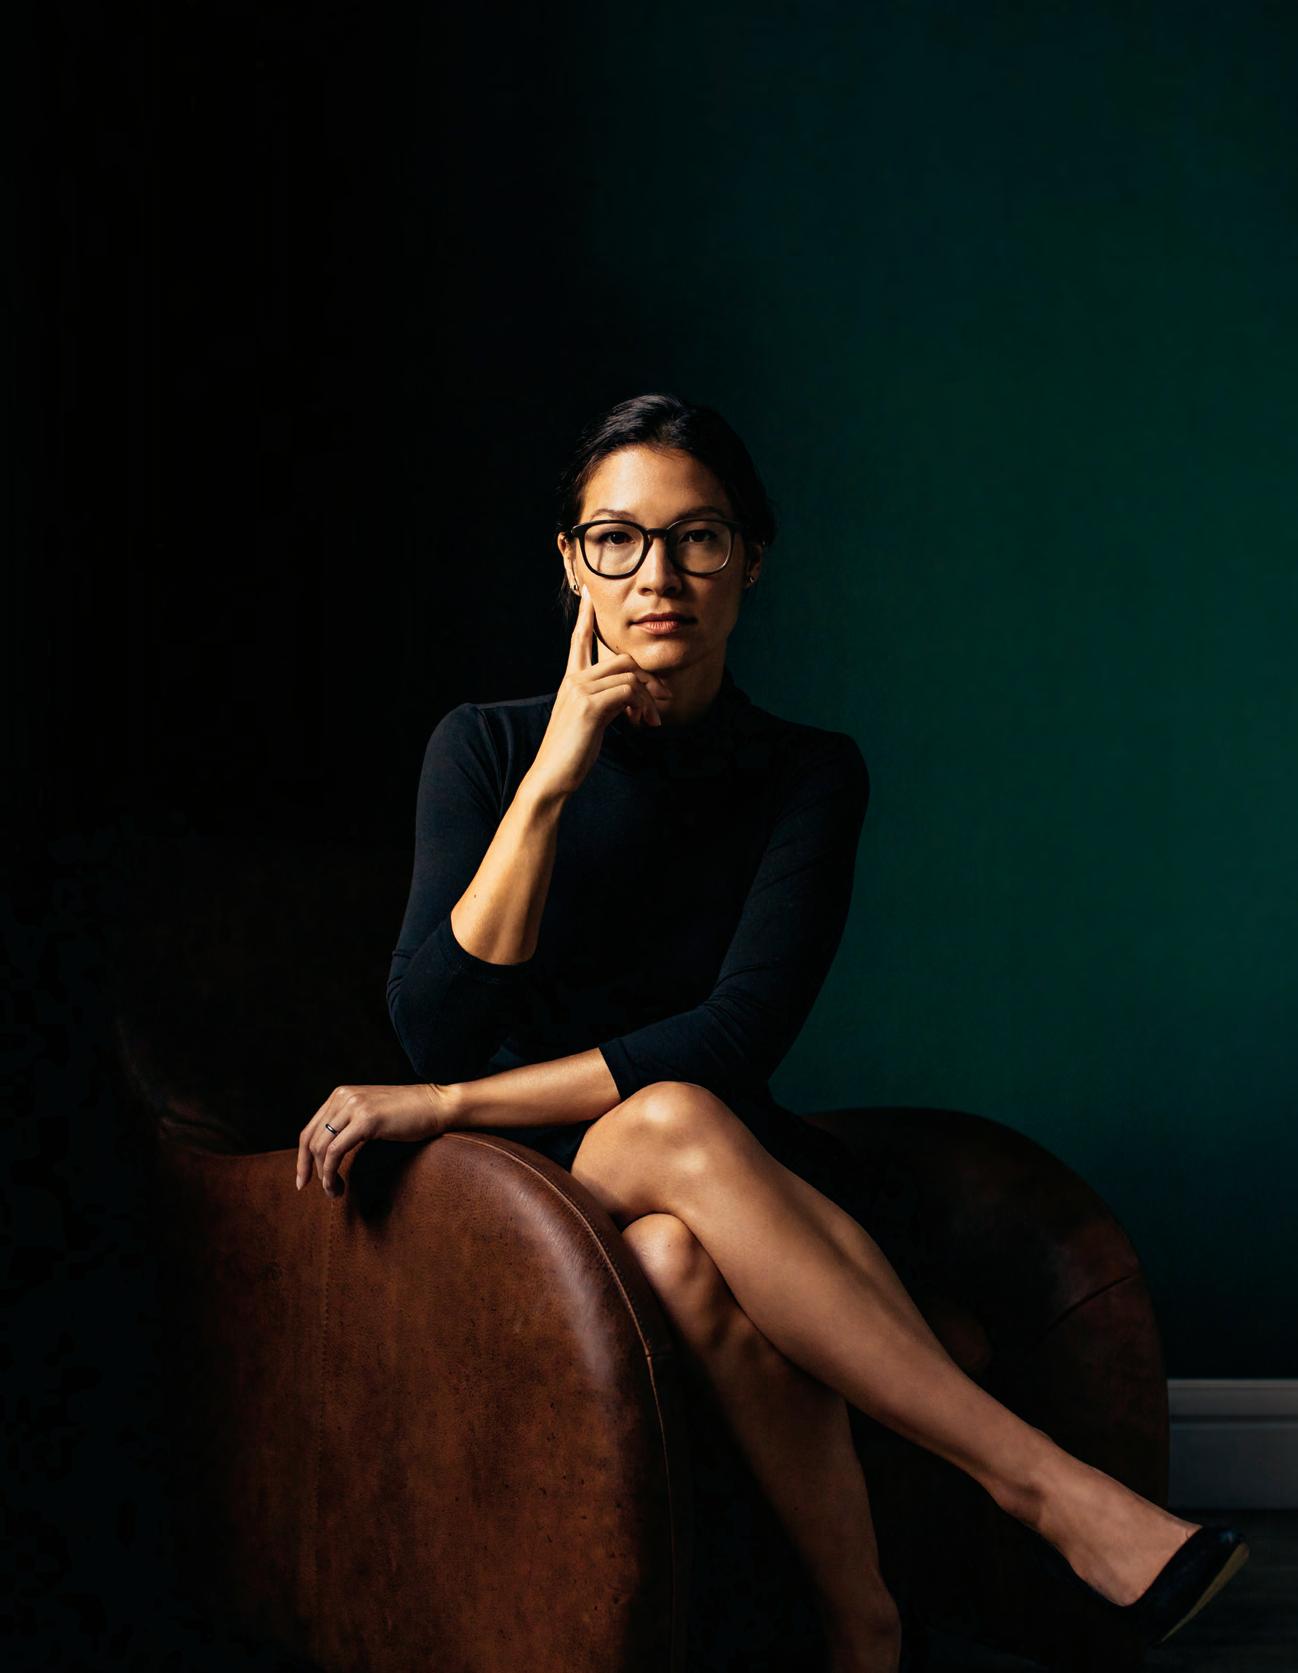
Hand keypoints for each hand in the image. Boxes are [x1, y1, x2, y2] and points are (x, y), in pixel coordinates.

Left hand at [296, 1082, 452, 1197]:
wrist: (437, 1105)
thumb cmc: (410, 1114)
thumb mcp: (372, 1114)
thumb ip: (350, 1124)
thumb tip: (330, 1152)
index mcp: (341, 1094)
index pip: (310, 1129)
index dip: (302, 1158)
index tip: (304, 1180)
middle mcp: (343, 1096)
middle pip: (311, 1139)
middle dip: (309, 1169)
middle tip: (323, 1191)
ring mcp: (354, 1106)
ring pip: (321, 1147)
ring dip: (324, 1176)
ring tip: (335, 1192)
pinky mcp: (366, 1119)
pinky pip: (335, 1151)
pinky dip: (331, 1172)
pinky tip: (338, 1185)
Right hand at [525, 587, 668, 800]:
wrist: (552, 777)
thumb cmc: (571, 754)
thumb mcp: (592, 722)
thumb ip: (608, 702)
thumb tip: (632, 699)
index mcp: (571, 681)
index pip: (579, 640)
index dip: (584, 617)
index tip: (587, 594)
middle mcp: (574, 680)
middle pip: (623, 659)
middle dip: (648, 679)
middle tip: (662, 702)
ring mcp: (580, 690)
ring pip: (630, 674)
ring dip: (649, 696)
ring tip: (651, 720)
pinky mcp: (590, 706)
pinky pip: (629, 691)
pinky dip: (643, 705)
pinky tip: (642, 722)